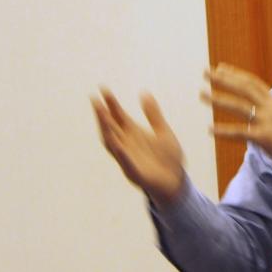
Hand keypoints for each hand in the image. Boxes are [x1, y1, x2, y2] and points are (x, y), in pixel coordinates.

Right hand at [91, 87, 184, 208]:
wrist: (176, 182)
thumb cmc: (168, 157)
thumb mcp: (163, 131)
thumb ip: (153, 114)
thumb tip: (144, 93)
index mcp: (134, 134)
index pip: (118, 116)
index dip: (111, 103)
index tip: (103, 89)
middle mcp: (128, 145)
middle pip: (112, 128)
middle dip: (103, 115)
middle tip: (95, 100)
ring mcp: (130, 159)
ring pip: (114, 144)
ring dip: (107, 132)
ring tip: (103, 117)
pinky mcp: (137, 174)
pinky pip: (128, 164)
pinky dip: (123, 156)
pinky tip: (119, 147)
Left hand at [202, 63, 271, 171]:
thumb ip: (268, 110)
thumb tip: (254, 107)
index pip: (252, 82)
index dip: (235, 74)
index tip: (220, 68)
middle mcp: (269, 107)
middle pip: (243, 88)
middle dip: (223, 79)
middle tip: (205, 72)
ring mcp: (267, 120)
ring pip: (239, 106)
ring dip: (219, 99)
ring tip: (202, 94)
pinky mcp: (264, 136)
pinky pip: (240, 132)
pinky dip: (224, 131)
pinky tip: (211, 129)